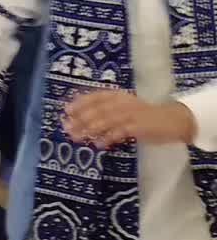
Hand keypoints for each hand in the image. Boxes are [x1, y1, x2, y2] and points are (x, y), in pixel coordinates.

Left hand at [64, 90, 196, 147]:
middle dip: (80, 118)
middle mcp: (124, 103)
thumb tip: (79, 120)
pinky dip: (108, 137)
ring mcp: (132, 114)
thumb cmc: (143, 116)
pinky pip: (120, 131)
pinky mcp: (139, 126)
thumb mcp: (123, 110)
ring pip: (107, 120)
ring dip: (89, 129)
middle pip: (98, 109)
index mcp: (119, 97)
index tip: (66, 110)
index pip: (97, 96)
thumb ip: (105, 113)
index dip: (81, 102)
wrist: (172, 120)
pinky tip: (98, 144)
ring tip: (76, 137)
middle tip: (66, 127)